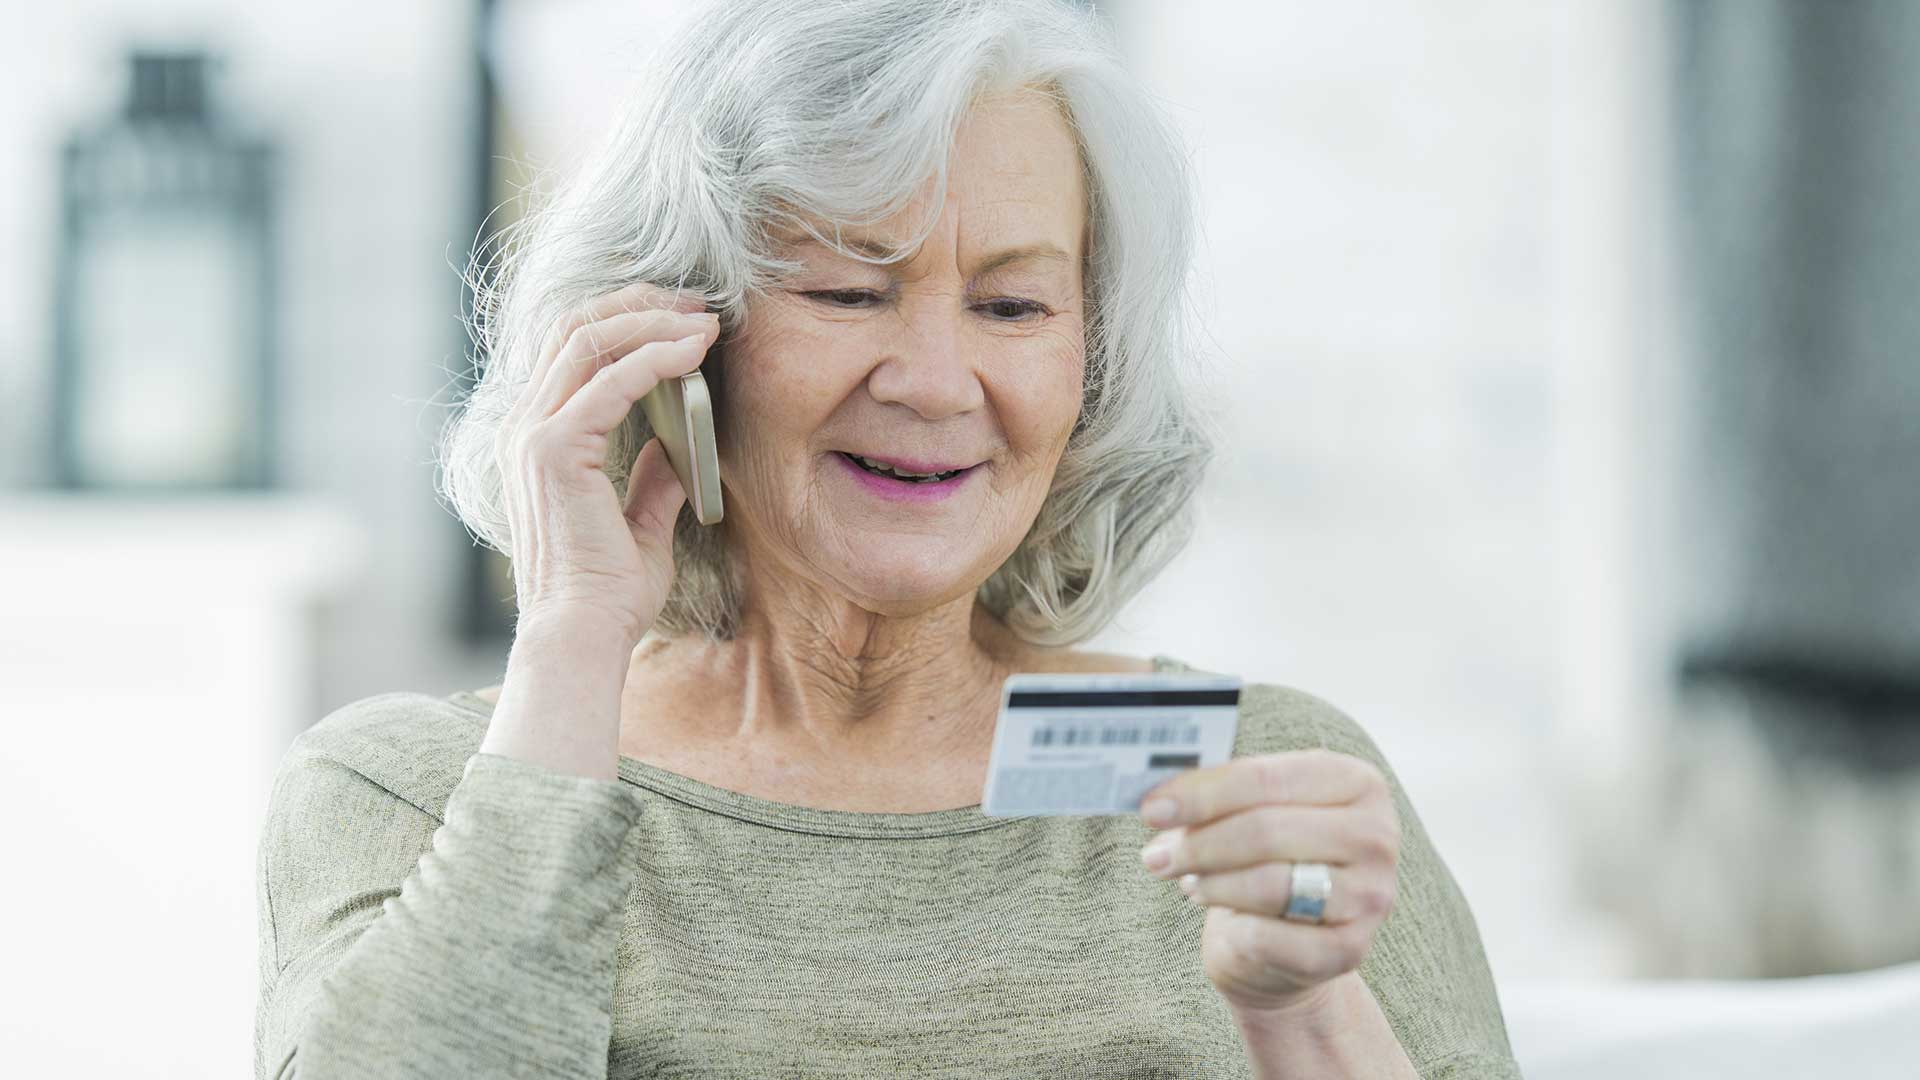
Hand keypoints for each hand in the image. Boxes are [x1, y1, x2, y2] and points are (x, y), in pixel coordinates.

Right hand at [495, 282, 720, 639]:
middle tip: (698, 304)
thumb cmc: (609, 593)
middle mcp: (525, 426)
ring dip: (652, 321)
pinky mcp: (555, 449)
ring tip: (704, 321)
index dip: (627, 321)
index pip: (571, 349)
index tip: (686, 320)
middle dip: (639, 305)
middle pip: (574, 327)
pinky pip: (610, 381)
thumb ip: (652, 482)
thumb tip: (675, 448)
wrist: (585, 634)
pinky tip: (694, 353)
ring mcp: (534, 434)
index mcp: (538, 438)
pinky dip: (655, 357)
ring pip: (588, 339)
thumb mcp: (641, 525)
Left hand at [1136, 749, 1401, 1014]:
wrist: (1292, 945)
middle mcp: (1376, 835)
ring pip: (1269, 883)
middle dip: (1199, 843)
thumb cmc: (1269, 860)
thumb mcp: (1254, 814)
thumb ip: (1219, 795)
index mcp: (1356, 781)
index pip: (1266, 778)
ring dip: (1211, 882)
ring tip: (1186, 880)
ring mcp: (1371, 895)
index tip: (1151, 808)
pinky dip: (1231, 927)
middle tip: (1154, 856)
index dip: (1202, 793)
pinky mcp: (1352, 949)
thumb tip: (1158, 795)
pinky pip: (1271, 937)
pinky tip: (1218, 915)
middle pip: (1265, 830)